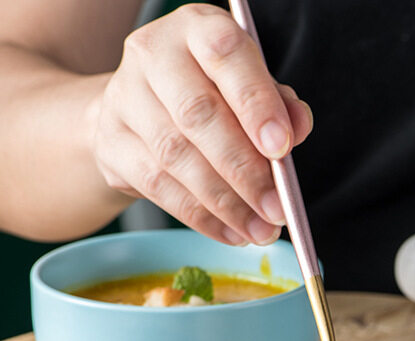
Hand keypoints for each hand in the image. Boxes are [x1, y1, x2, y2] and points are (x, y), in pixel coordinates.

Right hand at [91, 3, 312, 244]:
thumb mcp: (250, 89)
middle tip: (277, 209)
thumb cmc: (211, 97)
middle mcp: (153, 54)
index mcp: (197, 29)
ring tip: (260, 231)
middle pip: (198, 115)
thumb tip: (298, 126)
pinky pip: (159, 188)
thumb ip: (279, 105)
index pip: (225, 55)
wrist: (138, 110)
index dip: (255, 103)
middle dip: (244, 170)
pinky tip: (232, 233)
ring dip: (226, 203)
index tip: (281, 148)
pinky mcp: (111, 144)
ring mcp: (124, 98)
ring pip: (177, 157)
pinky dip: (202, 217)